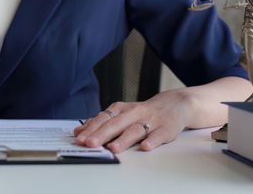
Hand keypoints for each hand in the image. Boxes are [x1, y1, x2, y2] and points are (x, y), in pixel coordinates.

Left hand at [73, 90, 193, 152]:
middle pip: (116, 124)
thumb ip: (102, 122)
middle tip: (90, 144)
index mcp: (121, 109)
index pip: (103, 119)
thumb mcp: (121, 113)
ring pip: (135, 130)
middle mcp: (134, 113)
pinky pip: (158, 135)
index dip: (90, 129)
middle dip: (102, 134)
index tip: (79, 138)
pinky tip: (145, 147)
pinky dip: (152, 141)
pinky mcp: (166, 128)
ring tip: (113, 148)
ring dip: (124, 139)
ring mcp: (150, 120)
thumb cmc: (143, 112)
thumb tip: (79, 131)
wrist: (174, 104)